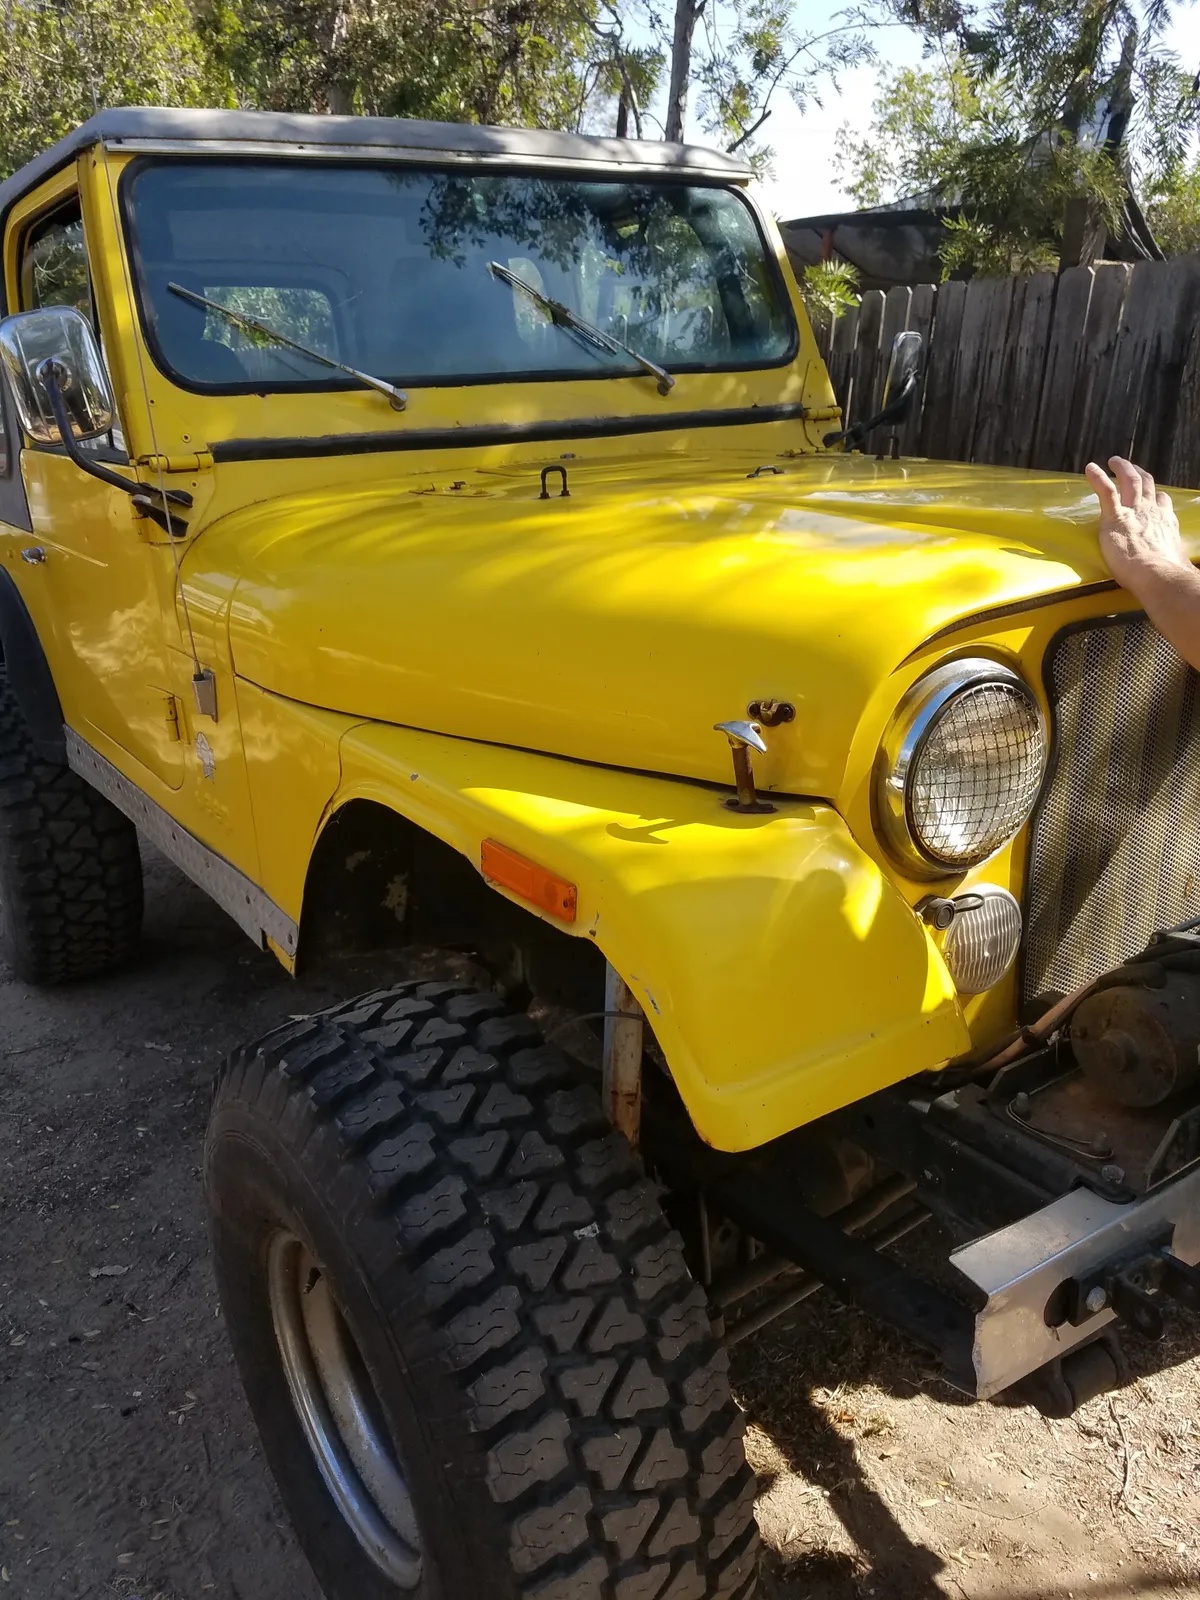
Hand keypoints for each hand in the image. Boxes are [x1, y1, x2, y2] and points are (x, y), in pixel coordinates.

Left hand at [1085, 456, 1186, 596]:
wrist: (1156, 574)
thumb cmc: (1162, 575)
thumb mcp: (1170, 559)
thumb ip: (1164, 555)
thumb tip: (1164, 568)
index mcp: (1164, 522)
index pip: (1161, 502)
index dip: (1155, 496)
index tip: (1151, 493)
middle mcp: (1151, 511)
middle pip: (1147, 484)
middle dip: (1138, 473)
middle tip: (1131, 467)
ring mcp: (1134, 511)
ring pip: (1129, 480)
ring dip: (1122, 468)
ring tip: (1114, 461)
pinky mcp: (1115, 516)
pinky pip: (1106, 490)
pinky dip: (1097, 477)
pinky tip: (1090, 468)